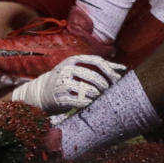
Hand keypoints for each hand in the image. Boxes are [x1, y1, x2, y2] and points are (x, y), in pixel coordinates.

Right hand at [9, 54, 124, 113]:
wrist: (40, 92)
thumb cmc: (67, 79)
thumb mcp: (78, 68)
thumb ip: (98, 67)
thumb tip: (122, 69)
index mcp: (73, 60)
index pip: (96, 61)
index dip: (109, 69)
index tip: (117, 78)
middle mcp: (67, 70)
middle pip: (93, 76)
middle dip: (105, 85)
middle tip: (109, 90)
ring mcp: (62, 84)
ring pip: (87, 89)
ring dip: (97, 94)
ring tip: (100, 97)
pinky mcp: (59, 98)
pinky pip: (79, 101)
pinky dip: (88, 102)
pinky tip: (90, 103)